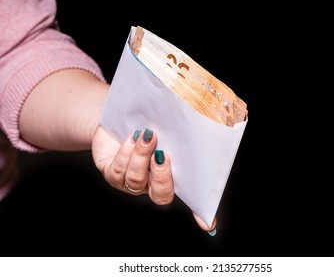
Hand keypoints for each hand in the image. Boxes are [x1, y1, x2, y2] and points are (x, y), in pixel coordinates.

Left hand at [91, 126, 216, 233]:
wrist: (115, 123)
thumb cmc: (146, 127)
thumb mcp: (166, 133)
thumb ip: (179, 138)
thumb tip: (195, 130)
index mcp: (169, 179)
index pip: (188, 199)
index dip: (199, 213)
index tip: (208, 224)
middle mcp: (150, 187)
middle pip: (160, 195)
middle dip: (162, 176)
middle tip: (162, 155)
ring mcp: (130, 184)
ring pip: (137, 179)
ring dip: (142, 157)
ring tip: (147, 136)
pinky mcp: (111, 174)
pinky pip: (118, 170)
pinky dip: (127, 152)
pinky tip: (132, 137)